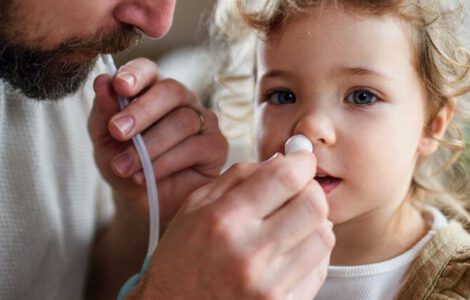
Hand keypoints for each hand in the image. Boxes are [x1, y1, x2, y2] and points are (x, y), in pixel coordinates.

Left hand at [88, 57, 227, 225]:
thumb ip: (103, 111)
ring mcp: (203, 121)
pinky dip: (166, 162)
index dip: (136, 74)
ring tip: (126, 168)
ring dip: (150, 146)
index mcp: (153, 91)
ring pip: (183, 121)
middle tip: (118, 132)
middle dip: (142, 111)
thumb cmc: (125, 165)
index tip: (119, 86)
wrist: (141, 202)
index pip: (149, 70)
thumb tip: (102, 81)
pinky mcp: (217, 146)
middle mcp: (182, 101)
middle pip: (171, 90)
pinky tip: (147, 176)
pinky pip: (195, 147)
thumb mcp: (104, 141)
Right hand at [130, 151, 333, 298]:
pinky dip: (310, 252)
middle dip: (311, 190)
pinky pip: (319, 268)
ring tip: (291, 224)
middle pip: (314, 205)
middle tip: (297, 192)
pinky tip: (288, 250)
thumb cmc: (183, 255)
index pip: (286, 178)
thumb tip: (284, 159)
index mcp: (224, 220)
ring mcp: (269, 286)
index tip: (301, 161)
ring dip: (313, 223)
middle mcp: (249, 254)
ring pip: (324, 236)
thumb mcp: (197, 205)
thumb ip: (240, 176)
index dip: (302, 162)